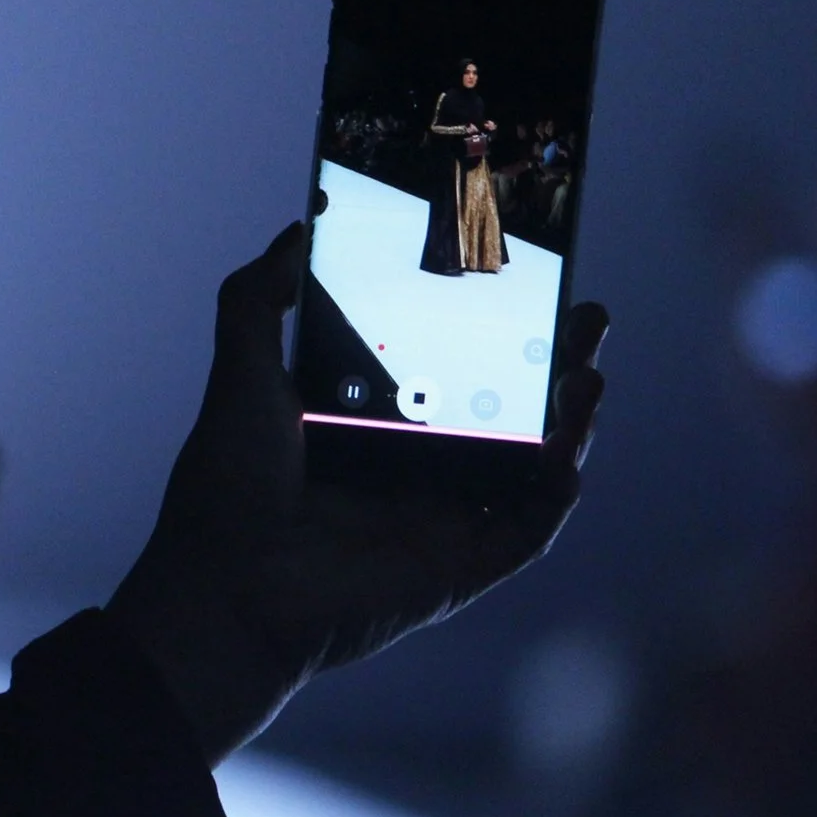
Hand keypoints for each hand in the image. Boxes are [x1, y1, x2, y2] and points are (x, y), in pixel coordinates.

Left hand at [106, 223, 608, 764]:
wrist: (225, 586)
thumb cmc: (226, 488)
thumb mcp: (241, 374)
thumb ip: (256, 300)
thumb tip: (296, 230)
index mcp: (372, 424)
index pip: (453, 365)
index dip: (495, 326)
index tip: (525, 279)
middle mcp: (416, 469)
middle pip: (509, 409)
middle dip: (555, 362)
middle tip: (586, 314)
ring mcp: (444, 519)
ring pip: (533, 465)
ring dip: (572, 420)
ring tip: (590, 370)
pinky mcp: (460, 568)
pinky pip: (529, 529)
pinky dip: (557, 491)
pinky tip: (569, 450)